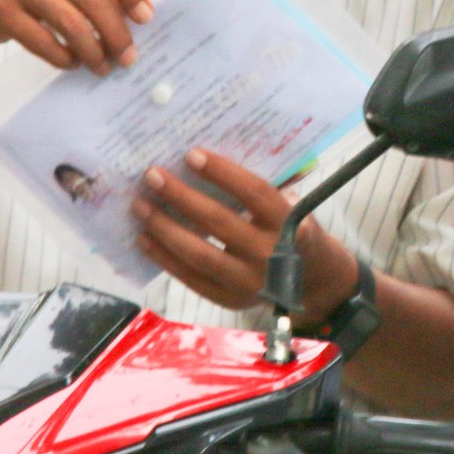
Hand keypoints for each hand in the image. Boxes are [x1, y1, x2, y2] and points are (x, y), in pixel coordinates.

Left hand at [133, 148, 358, 323]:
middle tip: (151, 175)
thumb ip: (262, 188)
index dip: (222, 173)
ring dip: (164, 227)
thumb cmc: (295, 229)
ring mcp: (248, 281)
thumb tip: (210, 161)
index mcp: (290, 223)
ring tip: (139, 205)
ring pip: (198, 253)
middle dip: (180, 197)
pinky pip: (190, 278)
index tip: (191, 154)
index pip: (254, 193)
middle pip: (218, 222)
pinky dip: (164, 257)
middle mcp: (269, 254)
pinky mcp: (230, 299)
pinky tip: (144, 238)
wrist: (315, 281)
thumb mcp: (293, 205)